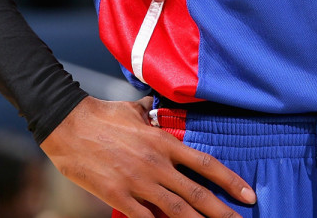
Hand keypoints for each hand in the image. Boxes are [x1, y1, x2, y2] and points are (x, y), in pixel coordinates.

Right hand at [39, 96, 255, 217]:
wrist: (68, 125)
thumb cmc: (102, 114)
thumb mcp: (135, 109)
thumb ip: (151, 114)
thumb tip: (157, 109)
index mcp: (163, 142)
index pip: (205, 164)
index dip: (229, 181)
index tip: (248, 194)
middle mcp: (156, 164)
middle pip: (196, 193)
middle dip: (222, 212)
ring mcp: (137, 182)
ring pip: (176, 210)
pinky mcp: (118, 196)